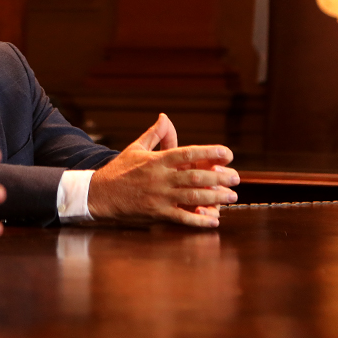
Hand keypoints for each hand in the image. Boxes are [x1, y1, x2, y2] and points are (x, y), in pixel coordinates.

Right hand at [87, 114, 237, 227]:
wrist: (100, 193)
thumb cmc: (120, 169)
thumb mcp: (136, 148)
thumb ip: (154, 134)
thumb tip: (164, 116)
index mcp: (158, 160)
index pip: (188, 153)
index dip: (209, 152)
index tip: (228, 153)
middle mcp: (161, 178)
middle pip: (195, 176)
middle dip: (219, 177)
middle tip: (236, 179)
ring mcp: (160, 196)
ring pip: (193, 197)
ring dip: (215, 198)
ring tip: (231, 197)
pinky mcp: (157, 213)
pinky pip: (182, 217)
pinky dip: (199, 220)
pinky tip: (213, 221)